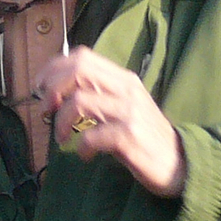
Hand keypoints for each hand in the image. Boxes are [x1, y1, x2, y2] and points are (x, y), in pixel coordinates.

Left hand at [32, 46, 185, 197]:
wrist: (178, 164)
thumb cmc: (143, 136)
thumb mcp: (122, 107)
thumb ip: (97, 94)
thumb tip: (56, 90)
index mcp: (123, 78)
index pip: (81, 56)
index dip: (53, 68)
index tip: (41, 88)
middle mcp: (127, 89)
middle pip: (78, 71)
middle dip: (52, 89)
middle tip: (46, 111)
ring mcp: (129, 112)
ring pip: (79, 101)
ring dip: (61, 121)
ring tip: (62, 137)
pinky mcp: (129, 136)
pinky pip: (92, 135)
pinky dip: (81, 147)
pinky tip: (85, 155)